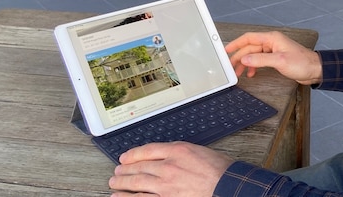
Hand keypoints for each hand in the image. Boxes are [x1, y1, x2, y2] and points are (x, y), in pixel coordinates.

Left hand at [109, 142, 232, 196]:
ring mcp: (166, 185)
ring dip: (123, 182)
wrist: (228, 186)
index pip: (147, 150)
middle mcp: (168, 166)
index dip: (132, 154)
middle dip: (125, 169)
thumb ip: (180, 152)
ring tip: (114, 182)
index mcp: (177, 150)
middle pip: (139, 166)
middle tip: (117, 170)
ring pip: (137, 182)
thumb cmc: (220, 170)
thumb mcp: (199, 151)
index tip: (125, 157)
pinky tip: (119, 196)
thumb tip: (164, 155)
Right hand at [225, 31, 321, 84]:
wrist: (315, 70)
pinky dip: (254, 66)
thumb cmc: (302, 63)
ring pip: (254, 55)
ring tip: (239, 72)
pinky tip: (251, 73)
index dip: (236, 43)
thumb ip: (260, 60)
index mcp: (272, 38)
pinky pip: (260, 60)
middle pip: (250, 48)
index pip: (249, 38)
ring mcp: (274, 50)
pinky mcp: (276, 58)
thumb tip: (245, 59)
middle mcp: (272, 42)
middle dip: (239, 57)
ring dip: (246, 63)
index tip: (226, 50)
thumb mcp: (279, 61)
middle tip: (231, 66)